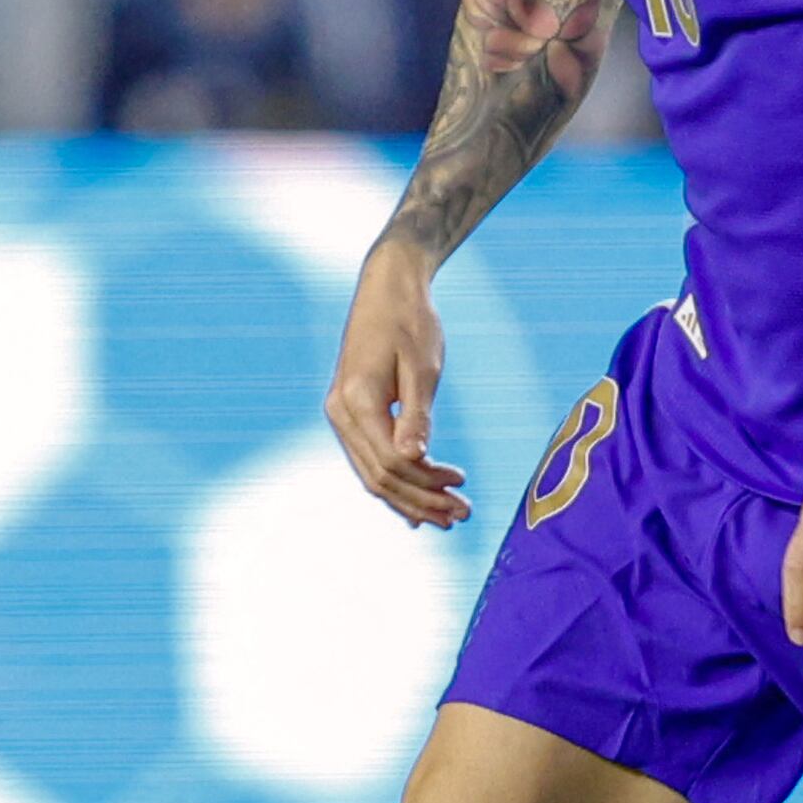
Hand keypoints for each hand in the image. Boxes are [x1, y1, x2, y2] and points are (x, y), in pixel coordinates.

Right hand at [324, 246, 467, 530]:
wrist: (387, 286)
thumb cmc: (410, 320)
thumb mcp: (422, 365)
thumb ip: (418, 414)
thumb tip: (415, 459)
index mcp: (356, 401)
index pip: (391, 462)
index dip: (427, 483)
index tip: (462, 485)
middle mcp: (340, 413)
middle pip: (380, 477)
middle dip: (421, 500)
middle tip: (462, 515)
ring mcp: (341, 415)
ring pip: (373, 474)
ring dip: (410, 498)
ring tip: (447, 516)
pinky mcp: (351, 413)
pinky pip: (369, 459)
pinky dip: (395, 484)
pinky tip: (416, 506)